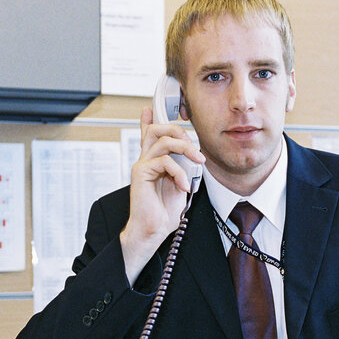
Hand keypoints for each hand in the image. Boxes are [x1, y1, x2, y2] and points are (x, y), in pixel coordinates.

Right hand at [120, 107, 204, 284]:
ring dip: (186, 148)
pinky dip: (179, 172)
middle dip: (179, 130)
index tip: (149, 108)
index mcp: (154, 162)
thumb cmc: (165, 212)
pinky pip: (164, 161)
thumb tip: (193, 156)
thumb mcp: (180, 185)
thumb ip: (183, 168)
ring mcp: (142, 165)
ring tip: (197, 162)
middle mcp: (145, 159)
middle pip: (156, 129)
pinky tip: (184, 185)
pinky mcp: (140, 173)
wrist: (153, 230)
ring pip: (163, 140)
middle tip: (195, 146)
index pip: (148, 135)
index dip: (148, 119)